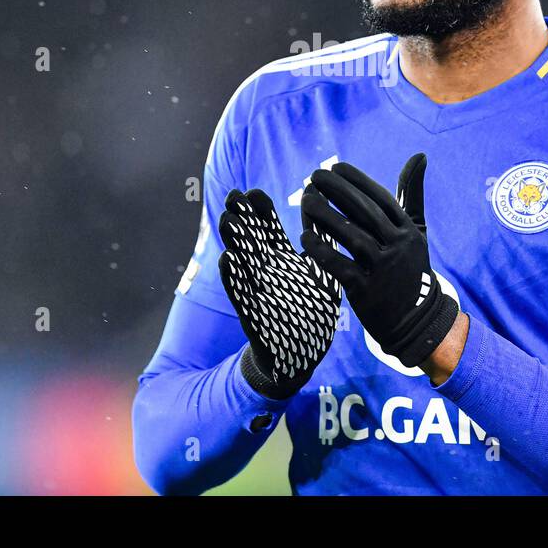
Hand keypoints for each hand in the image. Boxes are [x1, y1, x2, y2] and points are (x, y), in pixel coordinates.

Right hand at [217, 188, 340, 399]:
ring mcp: (258, 292)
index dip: (259, 211)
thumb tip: (319, 200)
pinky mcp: (255, 314)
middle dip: (242, 219)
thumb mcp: (320, 270)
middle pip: (250, 240)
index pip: (267, 229)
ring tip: (228, 220)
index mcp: (282, 259)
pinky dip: (234, 278)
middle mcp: (267, 272)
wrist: (304, 355)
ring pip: (243, 262)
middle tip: (233, 196)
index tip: (252, 192)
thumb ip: (319, 236)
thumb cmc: (312, 309)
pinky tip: (227, 260)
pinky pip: (242, 293)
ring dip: (235, 242)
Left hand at [299, 153, 458, 368]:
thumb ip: (411, 195)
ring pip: (352, 237)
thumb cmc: (410, 269)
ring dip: (326, 217)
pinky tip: (305, 238)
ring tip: (306, 200)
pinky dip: (323, 252)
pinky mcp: (368, 293)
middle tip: (315, 176)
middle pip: (365, 213)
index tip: (335, 167)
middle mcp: (399, 247)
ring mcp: (385, 270)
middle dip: (338, 191)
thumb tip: (419, 155)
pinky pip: (342, 267)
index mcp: (408, 230)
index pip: (381, 198)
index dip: (358, 181)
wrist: (417, 322)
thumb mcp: (416, 231)